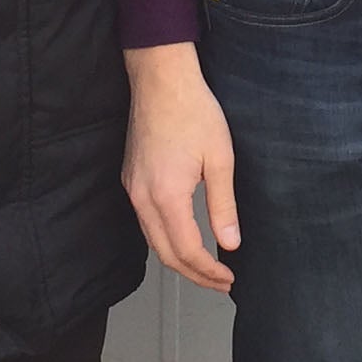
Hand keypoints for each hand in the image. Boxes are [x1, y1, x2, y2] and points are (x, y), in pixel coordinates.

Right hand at [124, 42, 239, 291]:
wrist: (161, 79)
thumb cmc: (193, 111)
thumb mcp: (220, 159)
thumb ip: (223, 206)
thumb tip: (230, 243)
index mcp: (166, 195)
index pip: (187, 251)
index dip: (209, 271)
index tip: (229, 278)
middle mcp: (142, 197)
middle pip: (165, 254)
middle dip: (194, 274)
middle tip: (221, 281)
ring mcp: (132, 188)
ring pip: (153, 240)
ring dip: (178, 259)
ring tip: (206, 266)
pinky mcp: (130, 178)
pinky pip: (145, 222)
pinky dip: (165, 239)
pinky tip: (183, 237)